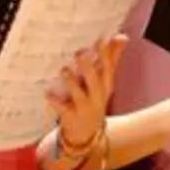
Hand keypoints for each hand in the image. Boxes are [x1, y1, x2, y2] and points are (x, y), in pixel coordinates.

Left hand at [47, 35, 127, 152]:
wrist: (86, 133)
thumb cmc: (93, 100)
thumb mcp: (104, 81)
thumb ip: (111, 58)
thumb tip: (121, 37)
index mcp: (106, 84)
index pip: (108, 67)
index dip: (105, 53)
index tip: (100, 39)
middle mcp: (97, 95)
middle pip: (96, 80)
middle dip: (88, 66)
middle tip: (79, 52)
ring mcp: (84, 107)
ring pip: (80, 94)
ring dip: (72, 82)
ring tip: (64, 70)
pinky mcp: (71, 118)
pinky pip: (62, 109)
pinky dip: (55, 102)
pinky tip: (48, 94)